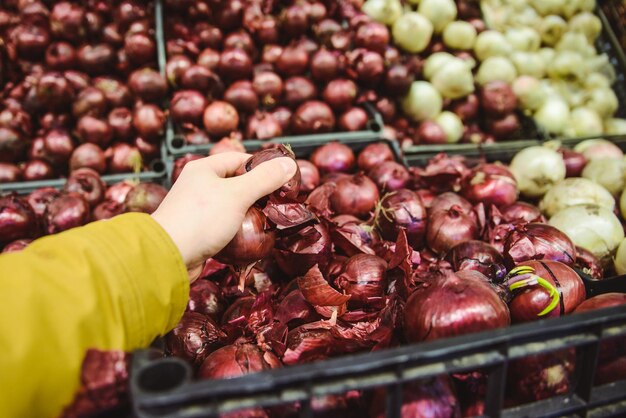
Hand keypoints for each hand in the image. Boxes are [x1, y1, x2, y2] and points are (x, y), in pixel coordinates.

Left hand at [151, 152, 296, 273]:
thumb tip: (290, 164)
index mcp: (204, 169)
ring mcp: (197, 210)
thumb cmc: (201, 219)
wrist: (167, 257)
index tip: (282, 179)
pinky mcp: (198, 232)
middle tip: (280, 202)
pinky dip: (238, 230)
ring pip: (231, 206)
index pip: (239, 159)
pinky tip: (252, 237)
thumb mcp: (238, 194)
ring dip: (250, 214)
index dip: (262, 167)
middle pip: (236, 183)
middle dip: (258, 193)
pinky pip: (224, 226)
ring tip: (270, 221)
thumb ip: (265, 179)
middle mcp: (199, 186)